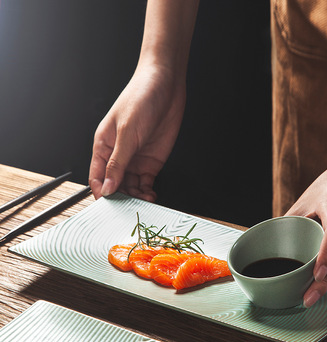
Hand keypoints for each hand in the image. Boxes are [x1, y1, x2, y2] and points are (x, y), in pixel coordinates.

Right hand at [89, 62, 185, 200]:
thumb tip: (106, 188)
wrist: (166, 85)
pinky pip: (146, 182)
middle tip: (129, 209)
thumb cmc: (140, 99)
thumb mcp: (126, 133)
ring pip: (131, 186)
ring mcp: (135, 159)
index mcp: (103, 146)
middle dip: (121, 198)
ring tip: (143, 204)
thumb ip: (117, 163)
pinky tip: (151, 197)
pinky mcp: (151, 161)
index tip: (108, 207)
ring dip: (136, 197)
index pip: (97, 177)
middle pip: (114, 185)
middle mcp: (118, 155)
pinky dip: (147, 192)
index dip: (101, 193)